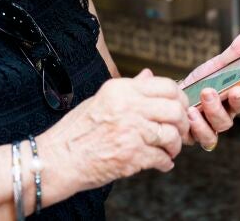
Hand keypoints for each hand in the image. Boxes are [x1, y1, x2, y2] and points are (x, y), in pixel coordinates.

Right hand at [38, 69, 192, 195]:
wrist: (56, 160)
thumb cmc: (76, 131)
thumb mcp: (101, 99)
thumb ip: (130, 88)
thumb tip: (149, 75)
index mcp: (121, 90)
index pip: (167, 86)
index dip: (180, 99)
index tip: (181, 108)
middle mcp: (129, 107)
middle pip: (175, 110)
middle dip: (183, 123)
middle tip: (180, 132)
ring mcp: (131, 131)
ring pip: (172, 135)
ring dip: (175, 146)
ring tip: (170, 150)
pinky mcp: (132, 155)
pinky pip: (162, 158)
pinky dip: (165, 163)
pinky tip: (162, 163)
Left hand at [178, 29, 239, 149]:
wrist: (169, 97)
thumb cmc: (198, 83)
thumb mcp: (215, 66)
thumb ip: (235, 53)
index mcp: (232, 101)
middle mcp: (223, 117)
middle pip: (230, 118)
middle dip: (226, 105)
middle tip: (219, 90)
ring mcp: (208, 129)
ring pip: (216, 129)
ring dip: (210, 114)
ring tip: (200, 99)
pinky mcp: (193, 137)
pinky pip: (199, 138)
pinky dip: (195, 127)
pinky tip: (189, 112)